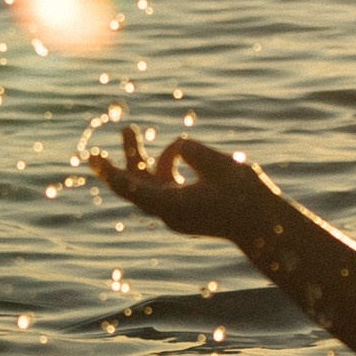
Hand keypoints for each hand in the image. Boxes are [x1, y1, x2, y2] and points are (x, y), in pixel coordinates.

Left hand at [88, 122, 264, 239]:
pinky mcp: (186, 208)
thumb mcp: (217, 164)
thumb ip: (191, 151)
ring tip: (127, 130)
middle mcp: (169, 212)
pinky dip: (163, 166)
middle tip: (91, 152)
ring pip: (148, 181)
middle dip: (116, 162)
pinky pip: (164, 183)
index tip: (94, 158)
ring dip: (139, 158)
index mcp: (172, 205)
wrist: (265, 225)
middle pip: (134, 184)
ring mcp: (177, 211)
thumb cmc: (244, 196)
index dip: (110, 172)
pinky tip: (172, 151)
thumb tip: (177, 147)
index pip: (131, 188)